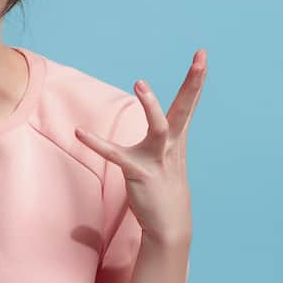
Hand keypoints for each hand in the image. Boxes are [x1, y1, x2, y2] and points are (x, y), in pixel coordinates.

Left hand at [74, 50, 206, 245]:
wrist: (170, 227)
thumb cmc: (166, 190)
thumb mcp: (169, 158)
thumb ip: (165, 139)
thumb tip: (163, 124)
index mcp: (177, 140)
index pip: (189, 103)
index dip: (196, 79)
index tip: (202, 55)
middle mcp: (172, 146)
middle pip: (185, 109)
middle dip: (193, 83)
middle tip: (201, 59)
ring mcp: (158, 159)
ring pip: (159, 128)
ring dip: (151, 105)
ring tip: (140, 82)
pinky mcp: (139, 173)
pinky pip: (115, 155)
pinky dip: (96, 143)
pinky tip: (79, 131)